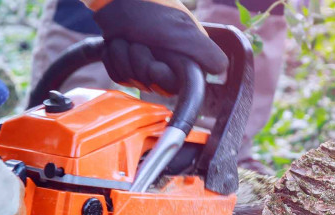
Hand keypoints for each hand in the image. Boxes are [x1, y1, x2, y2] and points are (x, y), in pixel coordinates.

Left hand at [93, 0, 227, 92]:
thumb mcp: (184, 32)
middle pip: (151, 85)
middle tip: (140, 42)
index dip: (161, 76)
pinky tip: (117, 41)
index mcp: (185, 57)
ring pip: (131, 79)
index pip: (174, 86)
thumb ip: (209, 54)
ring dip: (124, 56)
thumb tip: (221, 70)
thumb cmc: (149, 9)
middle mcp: (167, 62)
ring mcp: (144, 63)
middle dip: (140, 62)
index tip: (157, 62)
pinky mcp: (125, 62)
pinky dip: (113, 57)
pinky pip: (117, 74)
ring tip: (128, 37)